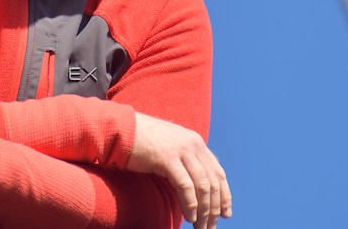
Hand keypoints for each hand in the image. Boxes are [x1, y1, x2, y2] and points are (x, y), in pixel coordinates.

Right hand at [126, 112, 231, 228]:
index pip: (218, 172)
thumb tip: (193, 184)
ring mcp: (181, 150)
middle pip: (213, 182)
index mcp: (195, 142)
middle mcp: (193, 144)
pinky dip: (190, 204)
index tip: (226, 214)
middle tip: (211, 227)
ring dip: (204, 211)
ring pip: (202, 186)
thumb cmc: (141, 142)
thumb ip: (183, 160)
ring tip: (201, 227)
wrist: (121, 128)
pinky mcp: (167, 158)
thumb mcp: (169, 148)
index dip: (225, 195)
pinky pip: (185, 186)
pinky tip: (189, 218)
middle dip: (215, 208)